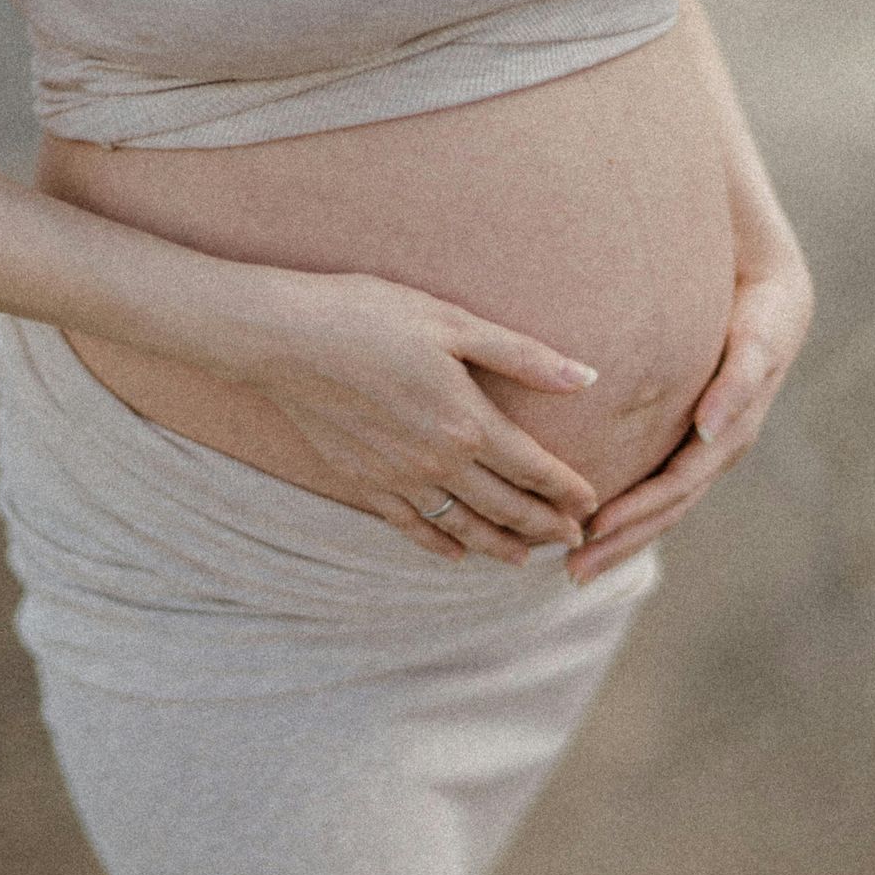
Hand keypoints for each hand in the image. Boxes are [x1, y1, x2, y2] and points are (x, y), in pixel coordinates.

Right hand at [227, 268, 602, 563]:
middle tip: (573, 539)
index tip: (591, 505)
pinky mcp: (364, 484)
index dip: (569, 491)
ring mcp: (399, 480)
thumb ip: (522, 356)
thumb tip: (585, 377)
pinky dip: (440, 545)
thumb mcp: (453, 322)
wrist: (284, 338)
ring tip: (524, 559)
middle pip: (508, 508)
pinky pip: (412, 529)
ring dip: (500, 546)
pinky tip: (455, 554)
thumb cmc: (369, 316)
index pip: (535, 469)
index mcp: (468, 421)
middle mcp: (439, 462)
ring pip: (464, 528)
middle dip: (546, 527)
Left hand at [566, 255, 814, 584]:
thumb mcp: (758, 339)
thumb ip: (737, 383)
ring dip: (619, 537)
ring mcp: (700, 449)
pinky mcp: (685, 437)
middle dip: (620, 543)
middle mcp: (713, 452)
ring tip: (573, 565)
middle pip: (663, 511)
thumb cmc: (764, 311)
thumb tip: (706, 431)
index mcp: (729, 437)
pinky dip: (624, 508)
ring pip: (657, 505)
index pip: (675, 488)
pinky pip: (652, 481)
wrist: (773, 288)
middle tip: (572, 573)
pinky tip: (588, 521)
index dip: (636, 513)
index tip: (592, 531)